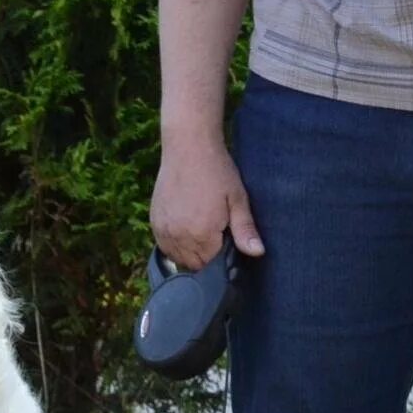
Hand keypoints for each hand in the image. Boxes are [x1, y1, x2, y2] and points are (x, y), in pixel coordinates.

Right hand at [151, 131, 264, 269]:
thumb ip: (245, 230)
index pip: (213, 265)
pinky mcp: (155, 224)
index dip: (221, 254)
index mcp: (202, 235)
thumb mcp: (237, 199)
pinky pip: (165, 248)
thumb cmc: (217, 171)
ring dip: (190, 251)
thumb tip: (258, 253)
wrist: (188, 147)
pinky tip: (185, 226)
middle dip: (206, 255)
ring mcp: (164, 231)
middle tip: (214, 228)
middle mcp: (179, 237)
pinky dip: (175, 244)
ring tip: (199, 226)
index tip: (225, 236)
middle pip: (195, 265)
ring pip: (179, 259)